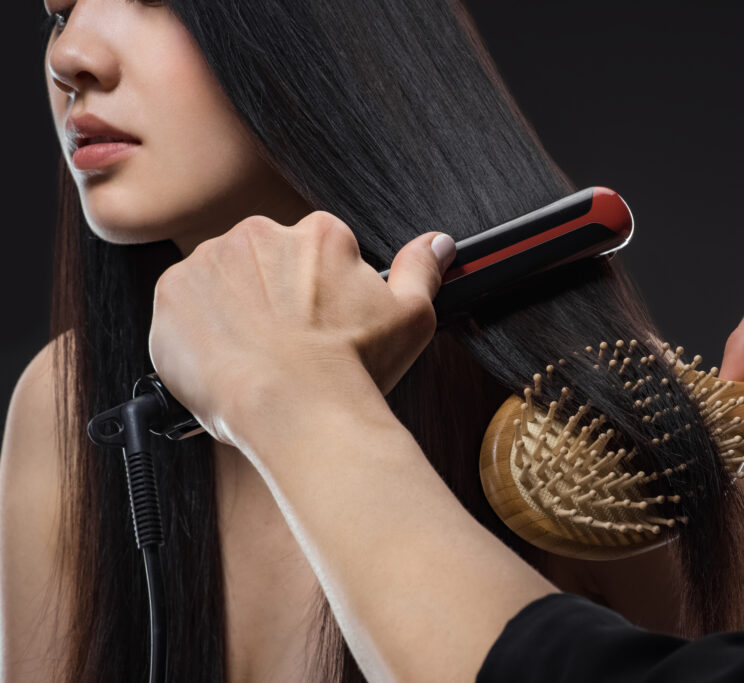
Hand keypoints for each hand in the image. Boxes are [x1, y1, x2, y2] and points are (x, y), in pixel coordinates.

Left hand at [148, 211, 455, 450]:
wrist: (294, 408)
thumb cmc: (353, 368)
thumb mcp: (410, 317)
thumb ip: (422, 270)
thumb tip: (439, 243)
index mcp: (319, 235)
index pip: (314, 253)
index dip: (317, 295)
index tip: (318, 326)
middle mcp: (261, 234)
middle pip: (265, 262)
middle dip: (272, 298)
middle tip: (287, 346)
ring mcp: (210, 261)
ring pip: (222, 282)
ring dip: (233, 311)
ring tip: (256, 359)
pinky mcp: (171, 293)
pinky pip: (182, 307)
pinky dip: (195, 332)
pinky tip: (224, 362)